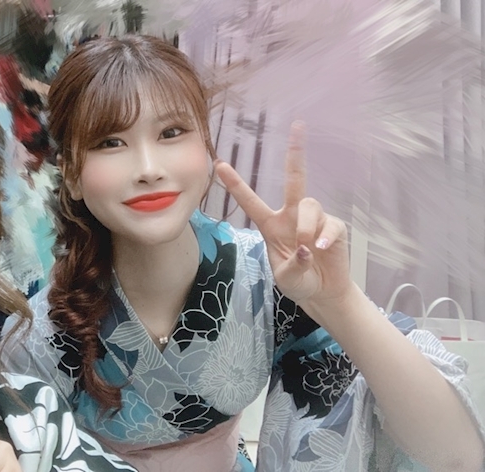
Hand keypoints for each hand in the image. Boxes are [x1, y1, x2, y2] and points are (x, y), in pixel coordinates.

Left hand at [215, 121, 353, 311]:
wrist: (323, 293)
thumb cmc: (299, 282)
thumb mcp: (286, 279)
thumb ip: (292, 266)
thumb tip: (306, 247)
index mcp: (271, 226)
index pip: (250, 201)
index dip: (235, 184)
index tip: (219, 163)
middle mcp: (292, 216)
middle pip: (294, 180)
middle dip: (296, 154)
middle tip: (298, 125)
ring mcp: (314, 219)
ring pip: (310, 205)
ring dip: (306, 228)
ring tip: (307, 249)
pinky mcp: (334, 227)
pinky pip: (329, 224)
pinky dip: (324, 237)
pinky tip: (321, 250)